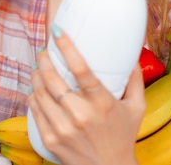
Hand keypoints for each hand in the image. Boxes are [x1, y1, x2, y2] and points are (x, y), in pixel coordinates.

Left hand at [28, 27, 144, 164]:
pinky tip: (36, 88)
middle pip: (52, 78)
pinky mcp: (50, 138)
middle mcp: (80, 114)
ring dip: (36, 75)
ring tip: (38, 67)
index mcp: (102, 103)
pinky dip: (33, 95)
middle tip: (44, 52)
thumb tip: (132, 53)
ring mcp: (63, 127)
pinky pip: (34, 108)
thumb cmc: (123, 136)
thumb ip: (135, 80)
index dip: (66, 46)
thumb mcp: (137, 108)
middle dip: (43, 59)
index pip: (80, 68)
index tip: (58, 31)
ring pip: (39, 91)